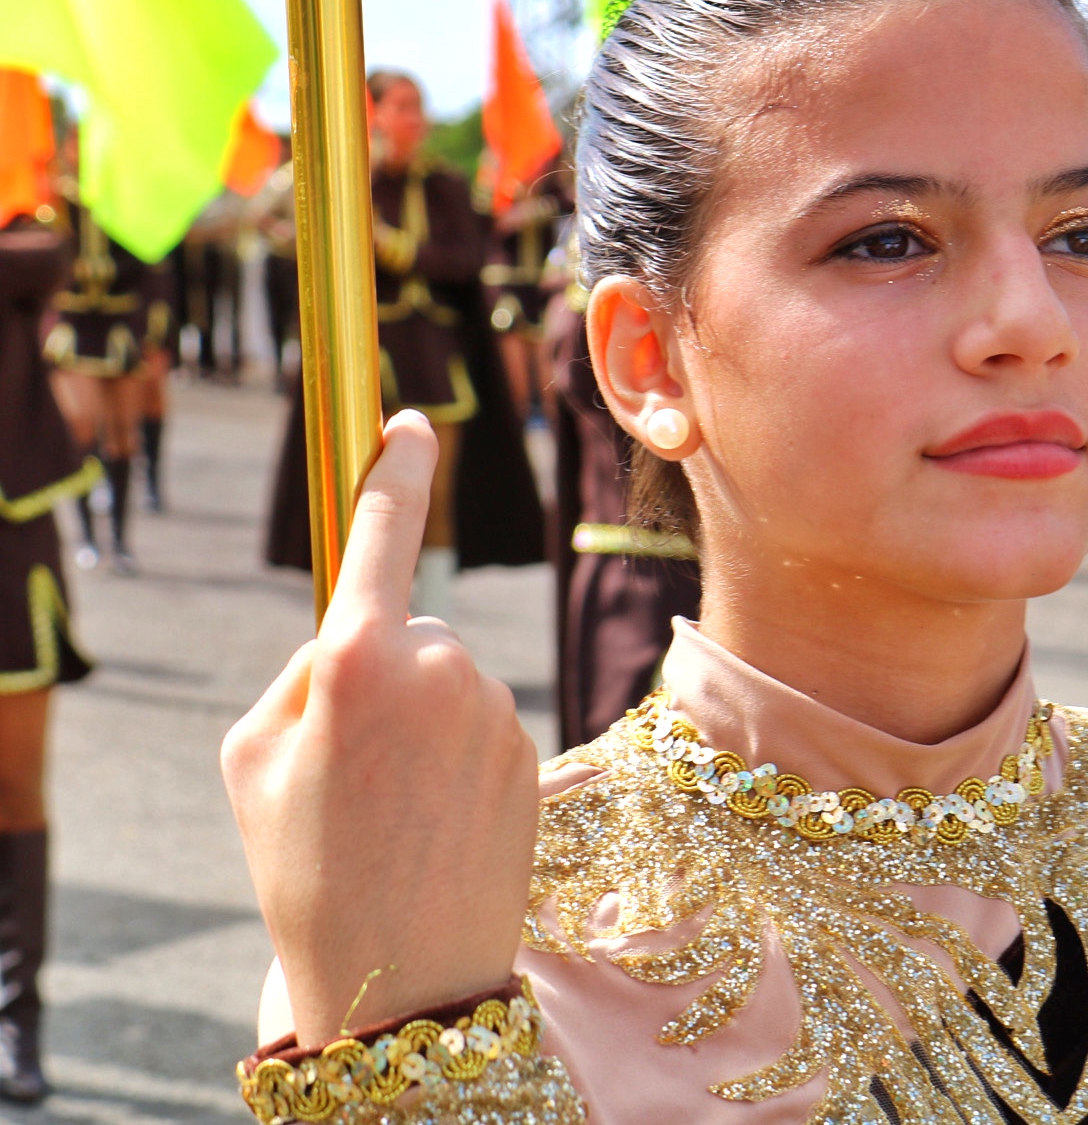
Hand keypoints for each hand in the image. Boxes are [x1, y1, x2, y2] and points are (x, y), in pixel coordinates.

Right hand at [222, 412, 537, 1045]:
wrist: (403, 969)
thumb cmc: (302, 862)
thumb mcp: (252, 754)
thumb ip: (304, 668)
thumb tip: (355, 628)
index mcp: (358, 657)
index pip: (383, 532)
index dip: (396, 468)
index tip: (411, 420)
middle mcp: (441, 665)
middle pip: (401, 633)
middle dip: (375, 677)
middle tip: (347, 773)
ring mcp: (495, 705)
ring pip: (443, 683)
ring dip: (417, 724)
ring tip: (391, 811)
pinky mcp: (532, 744)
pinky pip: (480, 723)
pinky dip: (456, 758)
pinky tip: (437, 821)